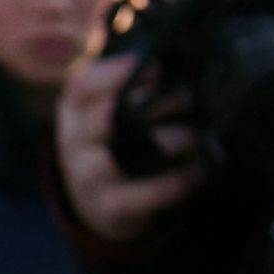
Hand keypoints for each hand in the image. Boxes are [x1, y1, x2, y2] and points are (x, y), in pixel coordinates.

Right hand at [56, 52, 202, 241]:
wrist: (101, 202)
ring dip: (170, 141)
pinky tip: (199, 171)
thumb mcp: (112, 109)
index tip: (159, 65)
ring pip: (121, 156)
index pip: (82, 85)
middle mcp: (73, 141)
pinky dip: (178, 181)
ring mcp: (86, 176)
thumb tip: (172, 67)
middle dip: (156, 103)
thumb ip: (134, 87)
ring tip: (197, 135)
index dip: (119, 73)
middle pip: (107, 116)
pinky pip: (145, 194)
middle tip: (192, 97)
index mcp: (74, 109)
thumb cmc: (117, 140)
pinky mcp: (109, 208)